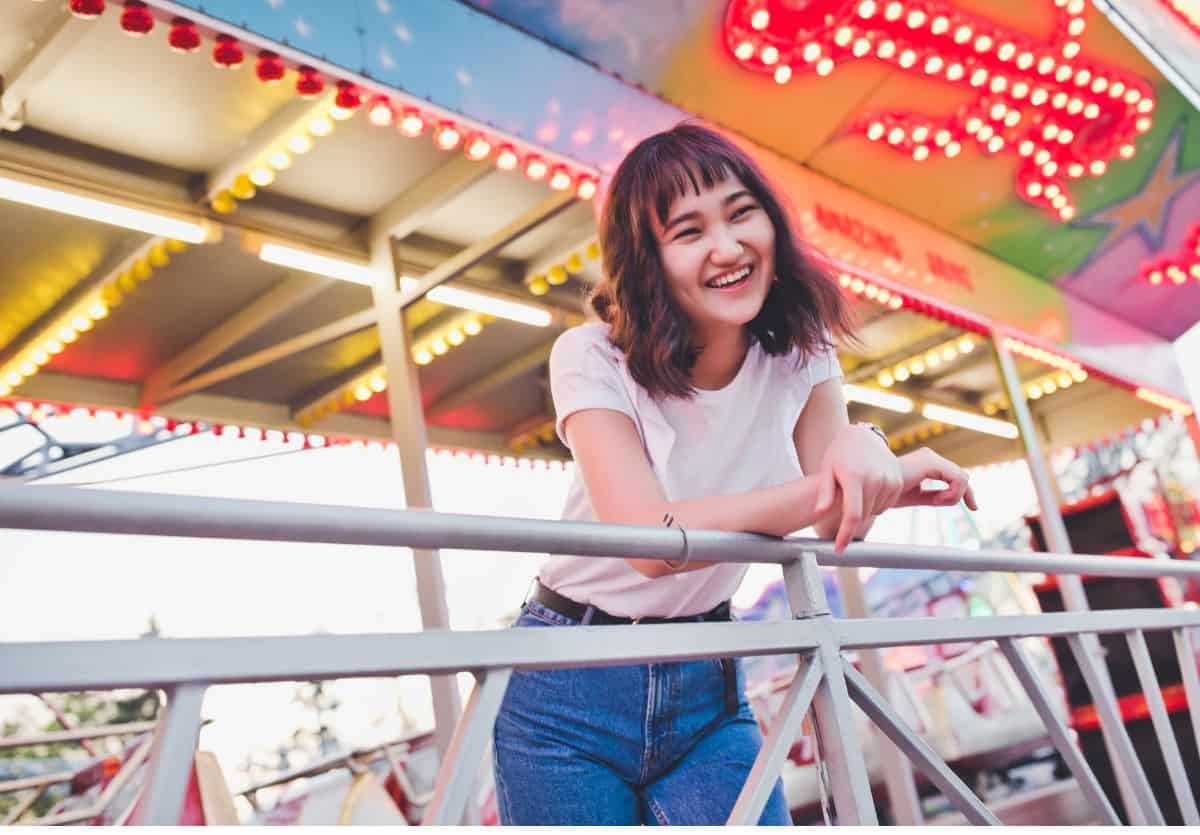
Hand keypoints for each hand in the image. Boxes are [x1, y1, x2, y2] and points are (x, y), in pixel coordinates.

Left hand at [814, 424, 903, 551]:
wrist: (863, 437)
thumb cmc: (839, 454)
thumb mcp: (827, 469)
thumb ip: (824, 492)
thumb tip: (818, 512)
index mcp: (855, 477)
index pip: (851, 515)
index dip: (845, 535)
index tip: (838, 549)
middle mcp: (875, 479)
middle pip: (862, 516)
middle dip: (850, 518)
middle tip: (842, 503)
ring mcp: (889, 480)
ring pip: (874, 512)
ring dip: (864, 509)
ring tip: (855, 492)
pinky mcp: (898, 481)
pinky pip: (886, 504)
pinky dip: (876, 503)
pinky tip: (867, 490)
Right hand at [894, 447, 977, 509]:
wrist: (871, 492)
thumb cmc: (888, 494)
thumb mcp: (917, 497)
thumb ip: (935, 496)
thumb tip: (955, 500)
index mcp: (927, 463)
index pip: (956, 476)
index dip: (967, 492)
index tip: (974, 507)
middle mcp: (930, 456)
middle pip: (963, 476)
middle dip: (963, 495)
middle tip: (948, 505)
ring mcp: (930, 457)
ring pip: (962, 478)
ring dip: (953, 495)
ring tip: (934, 501)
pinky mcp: (930, 462)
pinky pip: (957, 479)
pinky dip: (952, 493)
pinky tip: (936, 499)